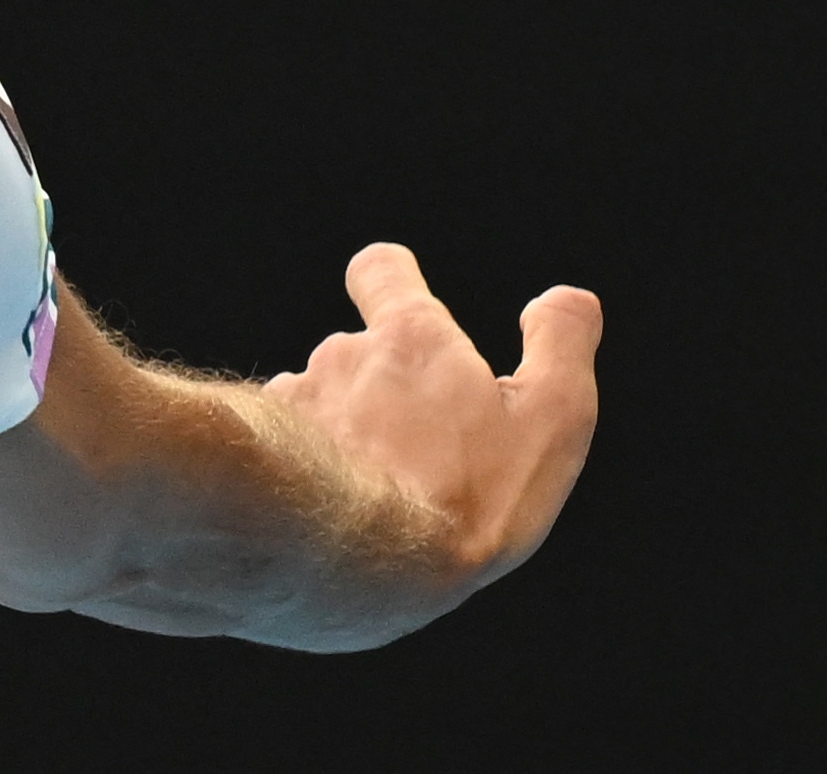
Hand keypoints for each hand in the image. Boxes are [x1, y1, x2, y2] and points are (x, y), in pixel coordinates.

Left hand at [264, 242, 600, 597]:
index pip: (381, 269)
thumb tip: (570, 299)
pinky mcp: (259, 453)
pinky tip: (326, 512)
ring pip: (320, 406)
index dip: (391, 279)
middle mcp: (339, 356)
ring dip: (343, 432)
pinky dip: (302, 470)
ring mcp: (292, 404)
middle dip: (384, 387)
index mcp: (410, 339)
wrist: (355, 560)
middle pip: (356, 353)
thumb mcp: (550, 418)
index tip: (399, 295)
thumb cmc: (465, 493)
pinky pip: (283, 452)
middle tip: (423, 447)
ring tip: (379, 492)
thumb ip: (562, 347)